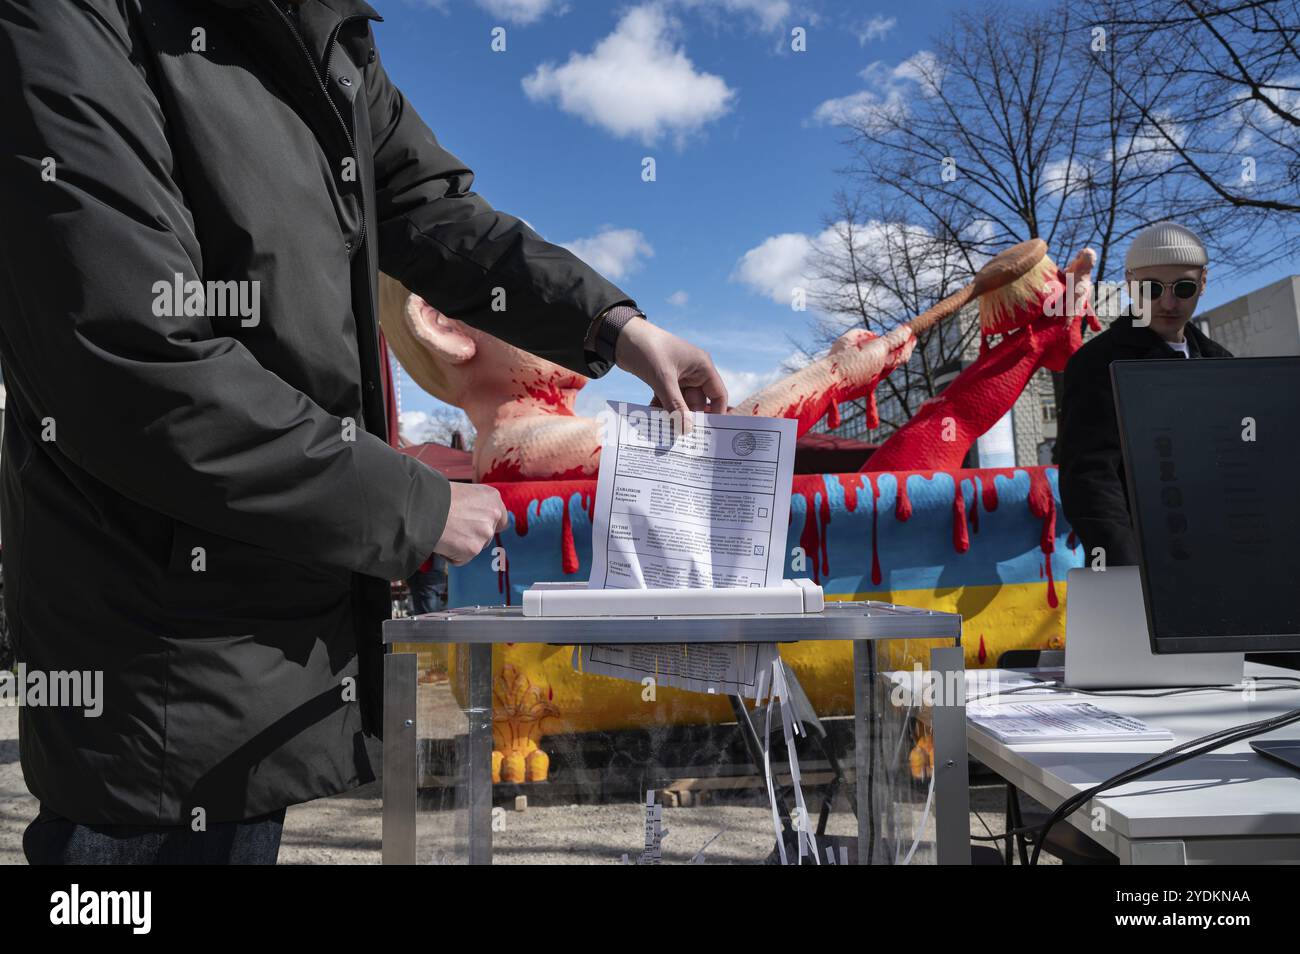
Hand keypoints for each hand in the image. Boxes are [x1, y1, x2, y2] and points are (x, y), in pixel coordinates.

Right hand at [433, 482, 508, 565]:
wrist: (421, 508)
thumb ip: (474, 506)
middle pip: (488, 535)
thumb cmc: (435, 497)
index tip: (476, 527)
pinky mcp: (473, 549)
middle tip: (453, 529)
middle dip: (473, 536)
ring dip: (461, 545)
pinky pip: (461, 558)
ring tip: (444, 532)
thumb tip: (473, 517)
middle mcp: (493, 515)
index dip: (488, 524)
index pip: (501, 519)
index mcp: (492, 497)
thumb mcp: (462, 493)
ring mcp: (484, 533)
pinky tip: (441, 541)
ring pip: (475, 547)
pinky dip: (450, 554)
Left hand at [614, 318, 727, 433]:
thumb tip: (686, 429)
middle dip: (689, 418)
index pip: (718, 394)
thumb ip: (675, 405)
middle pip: (698, 402)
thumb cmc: (648, 349)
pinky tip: (654, 420)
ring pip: (681, 403)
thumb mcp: (663, 379)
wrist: (621, 336)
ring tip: (667, 432)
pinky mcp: (664, 379)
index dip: (716, 414)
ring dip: (674, 415)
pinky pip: (668, 399)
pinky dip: (662, 409)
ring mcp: (679, 376)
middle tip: (682, 438)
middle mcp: (694, 372)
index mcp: (702, 366)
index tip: (709, 434)